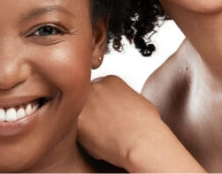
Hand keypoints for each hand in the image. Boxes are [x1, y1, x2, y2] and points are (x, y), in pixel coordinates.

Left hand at [78, 76, 202, 171]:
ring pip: (77, 113)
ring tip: (102, 135)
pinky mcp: (76, 121)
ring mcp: (84, 101)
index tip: (107, 115)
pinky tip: (98, 142)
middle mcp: (94, 86)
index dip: (101, 105)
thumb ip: (121, 97)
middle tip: (103, 125)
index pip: (97, 89)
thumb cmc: (146, 126)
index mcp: (110, 79)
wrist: (143, 142)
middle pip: (85, 99)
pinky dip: (83, 138)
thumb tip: (117, 104)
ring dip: (85, 123)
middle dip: (91, 111)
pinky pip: (74, 130)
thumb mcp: (137, 101)